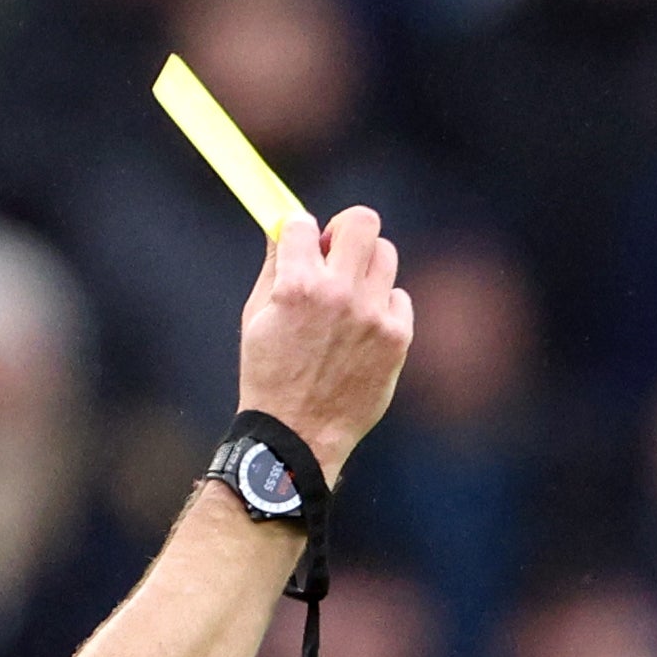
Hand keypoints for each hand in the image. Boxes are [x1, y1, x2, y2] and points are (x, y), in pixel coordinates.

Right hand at [236, 202, 411, 465]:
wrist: (298, 433)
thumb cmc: (269, 374)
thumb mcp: (256, 315)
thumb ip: (276, 266)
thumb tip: (287, 226)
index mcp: (297, 284)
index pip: (305, 223)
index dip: (301, 232)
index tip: (302, 246)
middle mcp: (339, 293)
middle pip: (362, 222)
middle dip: (346, 230)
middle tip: (337, 252)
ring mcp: (373, 315)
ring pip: (386, 255)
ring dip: (366, 266)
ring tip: (349, 294)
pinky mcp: (397, 338)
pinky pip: (399, 297)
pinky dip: (383, 305)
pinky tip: (363, 328)